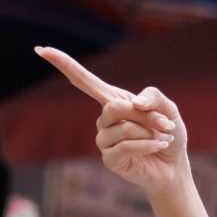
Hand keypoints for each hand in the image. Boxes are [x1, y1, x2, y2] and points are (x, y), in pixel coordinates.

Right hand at [36, 46, 187, 196]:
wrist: (174, 166)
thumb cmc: (168, 134)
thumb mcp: (168, 109)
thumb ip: (154, 97)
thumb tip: (134, 103)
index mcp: (114, 101)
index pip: (84, 81)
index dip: (64, 65)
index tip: (42, 50)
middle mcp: (104, 119)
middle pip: (114, 107)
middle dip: (145, 115)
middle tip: (165, 124)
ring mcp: (104, 140)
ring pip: (124, 128)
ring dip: (150, 132)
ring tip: (161, 138)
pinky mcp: (109, 159)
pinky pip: (126, 146)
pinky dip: (148, 145)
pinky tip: (158, 146)